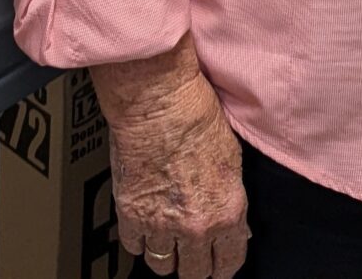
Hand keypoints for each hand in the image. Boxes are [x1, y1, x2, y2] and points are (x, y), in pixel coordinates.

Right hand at [93, 45, 249, 277]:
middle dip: (195, 263)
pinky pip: (134, 246)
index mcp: (227, 212)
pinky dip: (138, 238)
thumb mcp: (231, 159)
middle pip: (194, 272)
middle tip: (192, 252)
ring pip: (162, 266)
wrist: (158, 100)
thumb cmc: (195, 115)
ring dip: (165, 254)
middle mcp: (195, 226)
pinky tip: (144, 224)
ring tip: (166, 239)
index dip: (223, 266)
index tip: (218, 265)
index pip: (228, 263)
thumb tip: (228, 220)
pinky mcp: (130, 214)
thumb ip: (229, 198)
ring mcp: (161, 224)